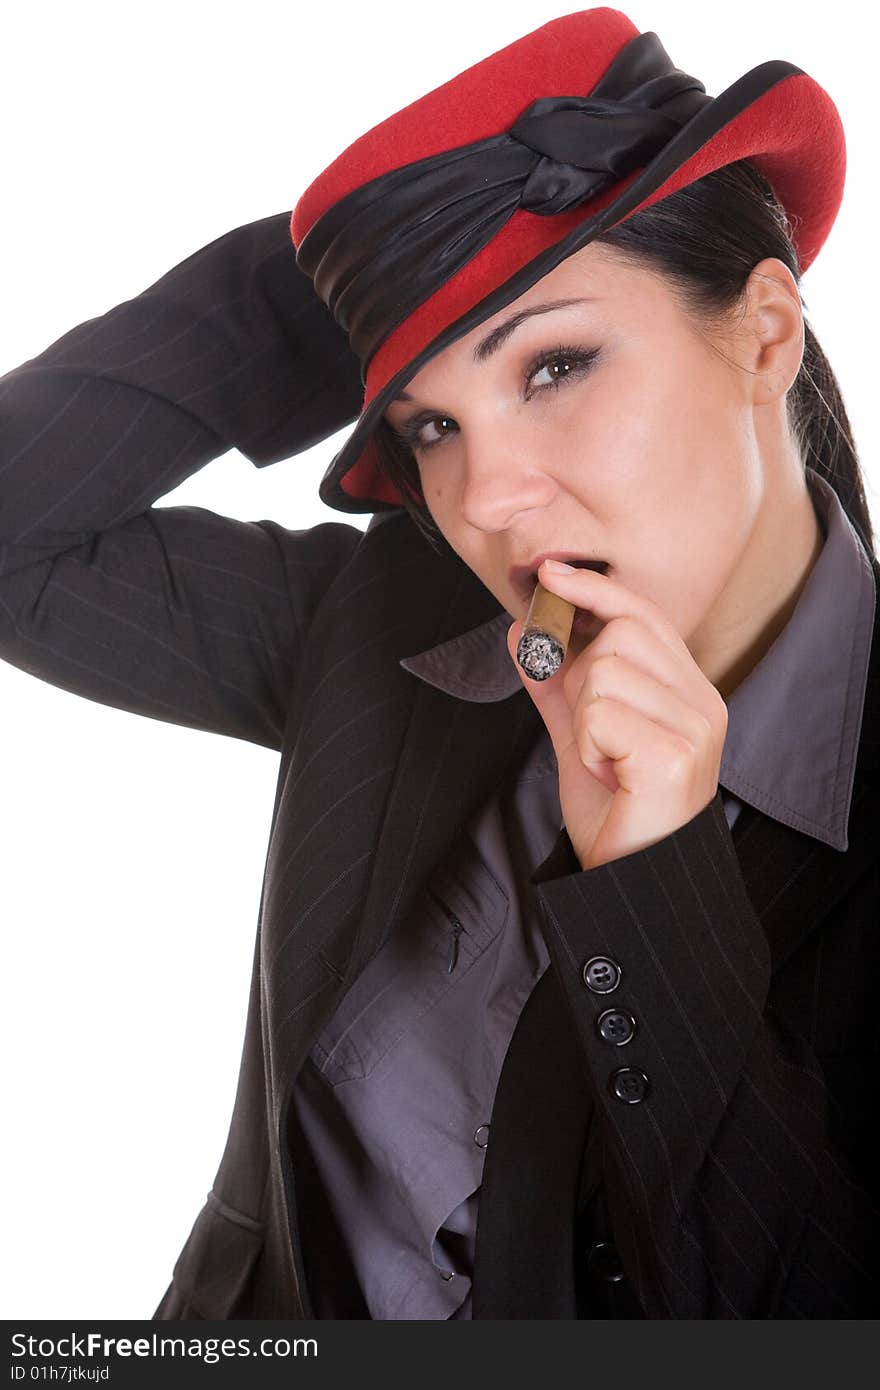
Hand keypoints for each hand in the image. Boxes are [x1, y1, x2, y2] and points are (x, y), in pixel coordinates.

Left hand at [506, 559, 728, 869]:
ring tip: (606, 761)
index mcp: (688, 693)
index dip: (595, 591)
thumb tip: (521, 631)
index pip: (644, 615)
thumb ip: (554, 685)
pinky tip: (611, 776)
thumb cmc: (617, 815)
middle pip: (621, 632)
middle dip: (582, 674)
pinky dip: (589, 745)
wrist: (634, 881)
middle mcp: (702, 703)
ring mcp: (694, 727)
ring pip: (603, 671)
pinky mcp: (676, 754)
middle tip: (594, 732)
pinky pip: (600, 712)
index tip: (551, 577)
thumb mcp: (579, 739)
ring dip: (585, 719)